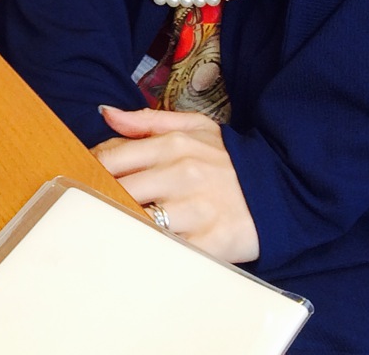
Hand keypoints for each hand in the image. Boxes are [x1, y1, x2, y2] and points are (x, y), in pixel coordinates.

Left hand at [93, 105, 259, 264]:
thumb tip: (105, 113)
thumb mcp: (195, 128)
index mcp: (174, 145)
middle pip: (119, 191)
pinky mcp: (209, 242)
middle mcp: (182, 174)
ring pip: (138, 222)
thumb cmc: (231, 162)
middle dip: (100, 203)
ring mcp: (195, 209)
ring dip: (122, 229)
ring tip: (110, 235)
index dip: (91, 172)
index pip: (113, 157)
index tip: (83, 183)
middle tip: (88, 214)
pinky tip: (141, 254)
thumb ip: (147, 121)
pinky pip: (166, 252)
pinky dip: (149, 254)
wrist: (286, 190)